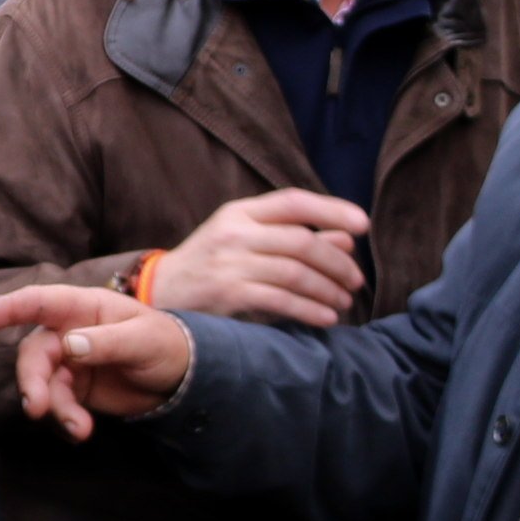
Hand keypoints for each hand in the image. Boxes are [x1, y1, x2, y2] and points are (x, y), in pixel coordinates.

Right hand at [0, 285, 194, 437]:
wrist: (179, 378)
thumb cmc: (164, 344)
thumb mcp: (143, 340)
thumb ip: (106, 341)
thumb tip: (69, 345)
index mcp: (83, 307)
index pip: (39, 302)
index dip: (7, 308)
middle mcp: (68, 331)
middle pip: (34, 352)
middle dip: (32, 381)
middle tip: (36, 407)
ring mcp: (69, 361)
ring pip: (43, 382)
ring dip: (54, 407)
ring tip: (78, 429)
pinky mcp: (74, 389)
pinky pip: (57, 403)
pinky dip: (66, 418)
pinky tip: (82, 431)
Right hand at [150, 190, 372, 325]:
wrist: (156, 294)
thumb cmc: (209, 266)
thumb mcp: (246, 241)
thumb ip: (293, 237)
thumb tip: (348, 238)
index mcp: (239, 212)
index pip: (293, 202)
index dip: (333, 210)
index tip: (363, 225)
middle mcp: (234, 232)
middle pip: (301, 241)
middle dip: (337, 262)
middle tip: (356, 281)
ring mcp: (228, 263)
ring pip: (294, 272)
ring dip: (327, 289)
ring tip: (344, 302)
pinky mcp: (226, 294)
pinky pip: (280, 300)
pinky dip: (309, 310)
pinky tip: (325, 318)